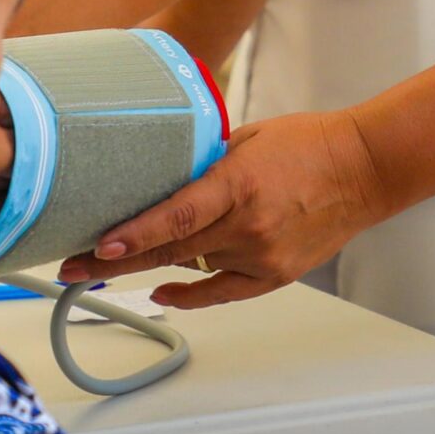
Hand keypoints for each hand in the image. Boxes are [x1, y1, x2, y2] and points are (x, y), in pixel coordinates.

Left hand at [55, 110, 394, 310]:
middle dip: (116, 260)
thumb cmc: (306, 144)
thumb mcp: (245, 139)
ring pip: (191, 267)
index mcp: (239, 183)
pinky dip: (189, 294)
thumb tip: (162, 180)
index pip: (176, 216)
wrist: (362, 170)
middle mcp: (249, 226)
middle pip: (171, 250)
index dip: (134, 235)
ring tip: (104, 266)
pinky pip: (222, 293)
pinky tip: (161, 291)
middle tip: (72, 266)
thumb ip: (204, 164)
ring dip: (148, 266)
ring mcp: (262, 255)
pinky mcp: (275, 275)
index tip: (98, 245)